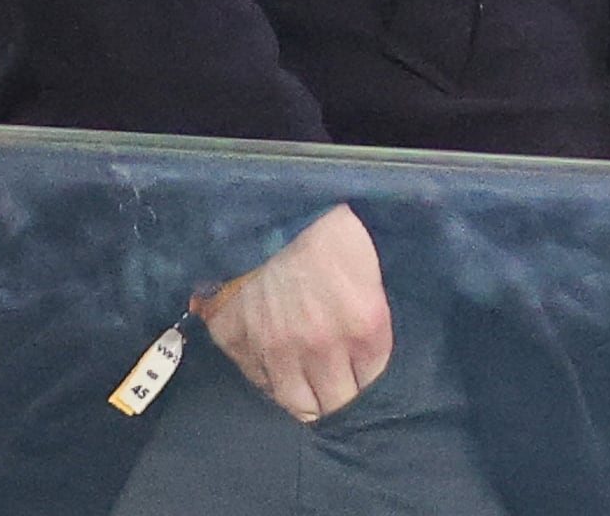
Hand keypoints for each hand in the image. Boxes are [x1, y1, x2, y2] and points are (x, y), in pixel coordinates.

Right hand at [197, 204, 394, 420]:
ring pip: (294, 404)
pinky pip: (258, 382)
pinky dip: (270, 377)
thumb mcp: (369, 271)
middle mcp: (321, 348)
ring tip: (307, 384)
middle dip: (338, 397)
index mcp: (363, 327)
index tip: (359, 377)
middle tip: (335, 386)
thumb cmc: (330, 229)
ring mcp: (275, 349)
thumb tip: (366, 358)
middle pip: (334, 405)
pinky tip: (278, 361)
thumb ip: (370, 321)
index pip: (370, 387)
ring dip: (304, 398)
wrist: (268, 204)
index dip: (364, 383)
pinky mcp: (238, 342)